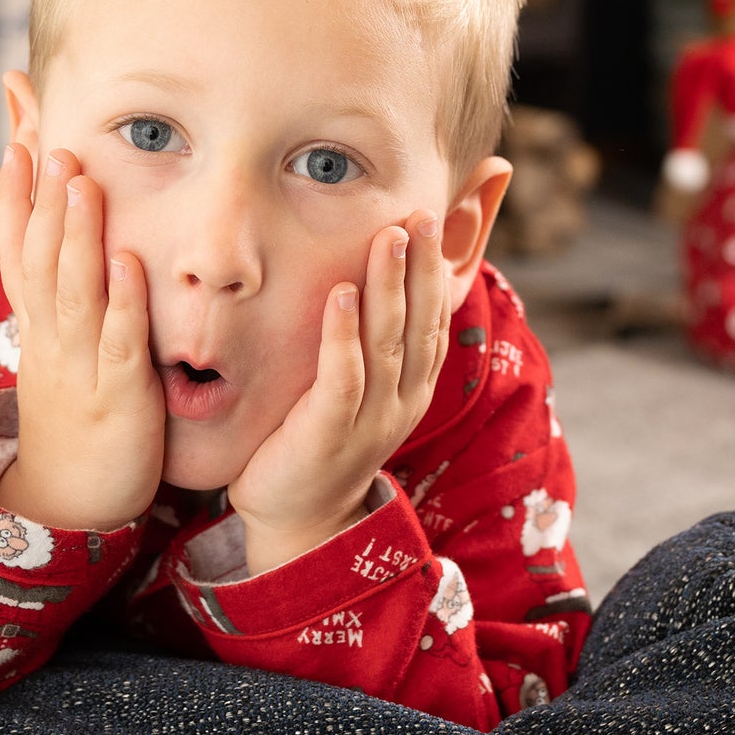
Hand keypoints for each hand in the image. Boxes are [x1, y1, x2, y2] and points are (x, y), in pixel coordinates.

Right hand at [0, 144, 165, 531]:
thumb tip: (73, 237)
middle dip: (46, 197)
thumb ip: (69, 290)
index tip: (20, 142)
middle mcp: (53, 335)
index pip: (20, 249)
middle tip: (52, 138)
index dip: (17, 197)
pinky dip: (122, 302)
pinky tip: (130, 262)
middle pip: (42, 258)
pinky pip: (119, 343)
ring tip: (82, 178)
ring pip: (75, 290)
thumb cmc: (78, 409)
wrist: (71, 500)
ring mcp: (82, 363)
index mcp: (41, 322)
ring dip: (78, 233)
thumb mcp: (64, 344)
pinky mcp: (119, 394)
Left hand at [229, 209, 450, 575]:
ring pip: (387, 342)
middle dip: (421, 267)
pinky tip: (342, 292)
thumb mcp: (361, 388)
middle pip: (418, 323)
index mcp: (414, 387)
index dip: (435, 270)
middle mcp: (402, 400)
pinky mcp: (329, 434)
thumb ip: (372, 341)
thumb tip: (374, 282)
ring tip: (389, 237)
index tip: (430, 220)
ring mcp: (370, 420)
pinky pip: (343, 376)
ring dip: (389, 286)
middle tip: (420, 215)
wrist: (298, 519)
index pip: (433, 319)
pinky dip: (343, 333)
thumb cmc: (322, 439)